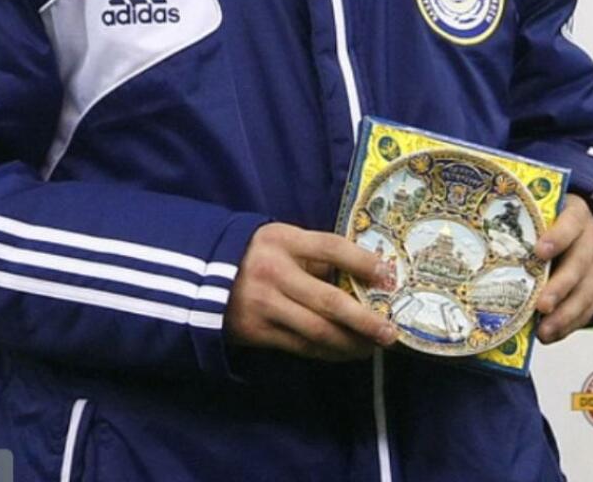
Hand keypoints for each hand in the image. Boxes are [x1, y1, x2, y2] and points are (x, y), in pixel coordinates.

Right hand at [224, 222, 397, 361]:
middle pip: (328, 301)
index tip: (389, 276)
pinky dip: (328, 352)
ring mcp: (266, 306)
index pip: (330, 248)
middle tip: (390, 332)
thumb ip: (315, 254)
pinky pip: (301, 346)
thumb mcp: (281, 240)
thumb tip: (361, 275)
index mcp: (284, 241)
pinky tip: (345, 352)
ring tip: (373, 347)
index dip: (362, 261)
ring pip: (318, 332)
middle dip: (365, 320)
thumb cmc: (256, 254)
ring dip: (350, 344)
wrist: (202, 278)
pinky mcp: (258, 332)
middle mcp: (276, 273)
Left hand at [534, 194, 592, 342]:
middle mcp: (592, 239)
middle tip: (541, 305)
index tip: (539, 252)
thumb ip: (523, 222)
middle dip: (560, 287)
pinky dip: (569, 324)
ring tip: (544, 331)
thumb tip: (479, 236)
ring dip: (565, 315)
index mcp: (576, 215)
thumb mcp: (542, 212)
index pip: (570, 223)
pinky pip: (588, 309)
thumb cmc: (551, 220)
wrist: (585, 226)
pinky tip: (550, 334)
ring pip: (586, 292)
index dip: (557, 237)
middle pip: (579, 264)